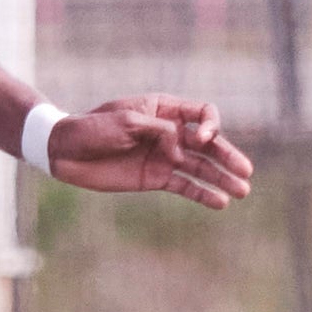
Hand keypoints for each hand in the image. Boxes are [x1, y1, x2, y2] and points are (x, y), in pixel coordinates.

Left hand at [46, 98, 253, 208]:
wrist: (66, 151)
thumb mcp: (125, 121)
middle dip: (228, 156)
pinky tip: (220, 202)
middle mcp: (170, 133)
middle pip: (209, 144)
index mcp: (165, 109)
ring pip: (201, 167)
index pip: (202, 114)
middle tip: (246, 171)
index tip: (200, 138)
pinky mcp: (156, 178)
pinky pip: (185, 186)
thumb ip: (158, 130)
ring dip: (222, 179)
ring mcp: (165, 157)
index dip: (209, 125)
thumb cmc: (93, 128)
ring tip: (243, 191)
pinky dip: (202, 194)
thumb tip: (183, 146)